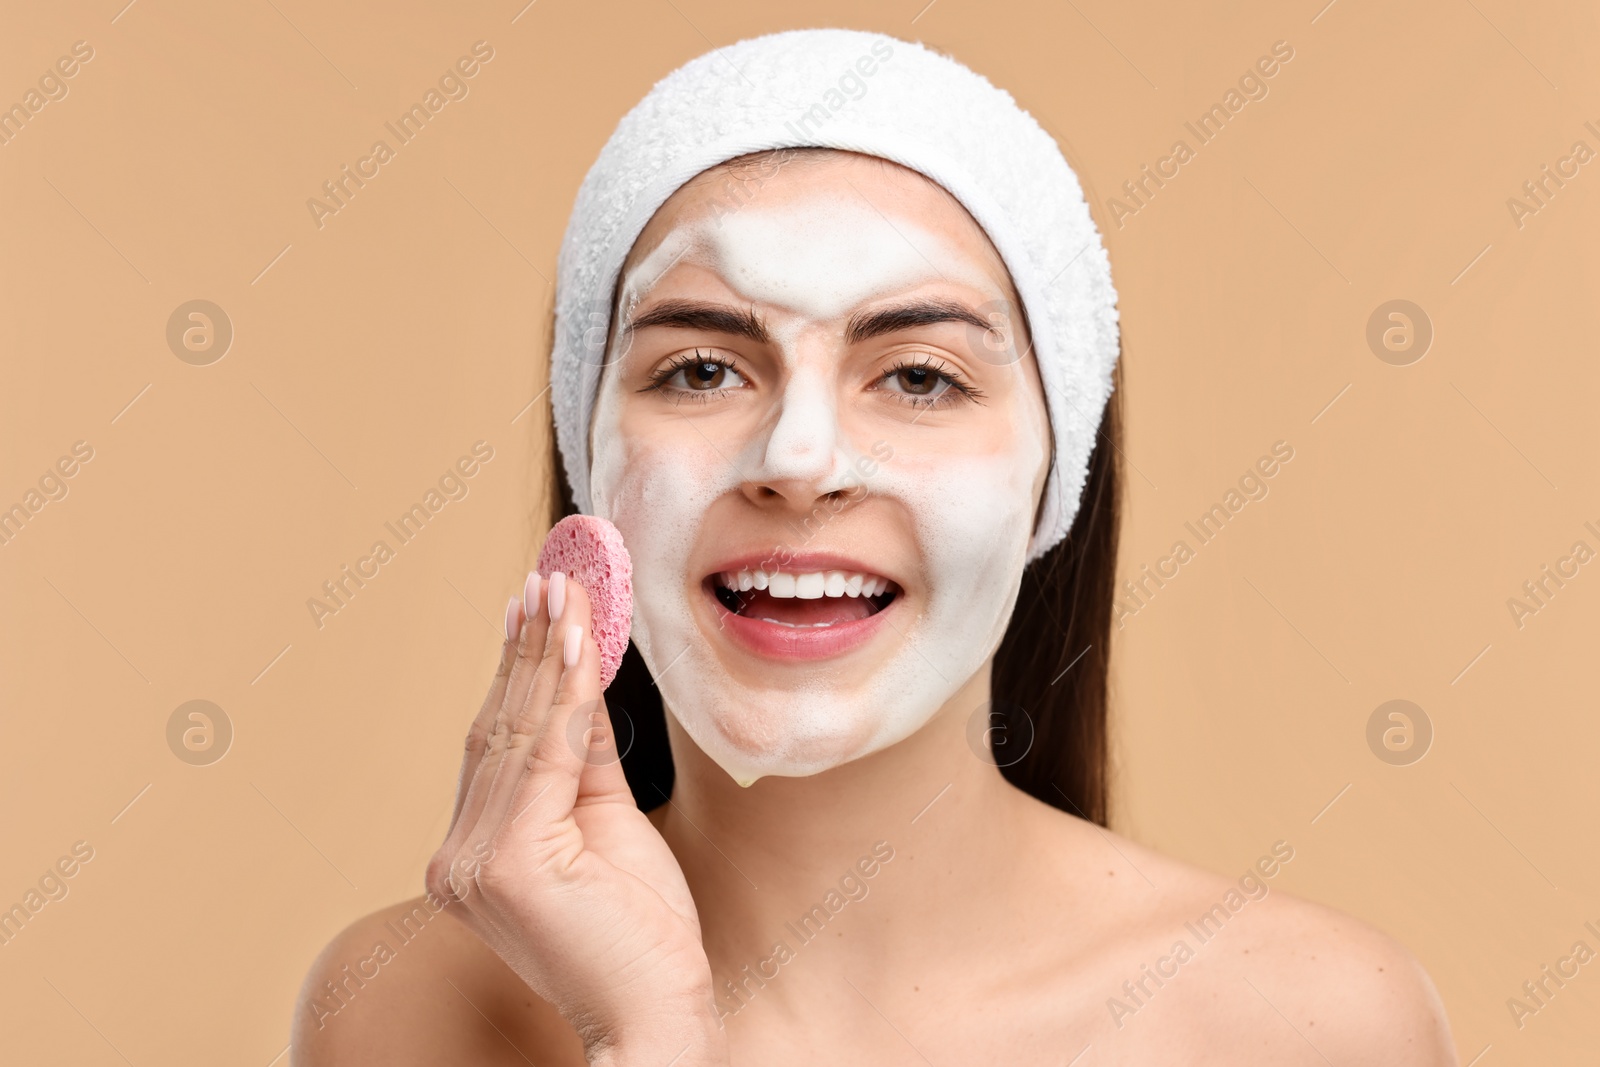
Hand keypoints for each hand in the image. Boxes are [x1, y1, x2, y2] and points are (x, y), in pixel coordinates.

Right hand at [426, 571, 725, 1065]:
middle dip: (529, 646)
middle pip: (500, 729)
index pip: (497, 742)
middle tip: (551, 574)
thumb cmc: (640, 933)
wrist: (656, 1015)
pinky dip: (567, 695)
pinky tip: (580, 643)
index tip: (532, 602)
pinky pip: (549, 758)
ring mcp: (472, 866)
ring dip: (546, 654)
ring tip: (565, 591)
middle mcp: (456, 860)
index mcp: (471, 854)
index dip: (517, 668)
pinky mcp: (505, 866)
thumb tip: (582, 680)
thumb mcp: (607, 825)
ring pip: (521, 735)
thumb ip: (585, 759)